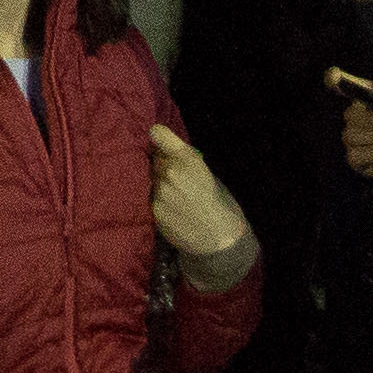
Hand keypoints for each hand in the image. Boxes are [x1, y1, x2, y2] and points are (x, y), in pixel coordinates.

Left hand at [143, 126, 252, 272]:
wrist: (220, 238)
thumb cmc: (219, 203)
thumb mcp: (206, 173)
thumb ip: (185, 161)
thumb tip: (166, 152)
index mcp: (187, 158)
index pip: (158, 134)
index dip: (159, 139)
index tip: (161, 144)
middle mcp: (170, 171)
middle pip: (155, 159)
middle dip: (162, 165)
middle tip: (175, 178)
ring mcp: (160, 191)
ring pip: (153, 179)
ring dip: (160, 184)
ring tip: (178, 198)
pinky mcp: (154, 209)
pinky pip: (152, 198)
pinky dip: (160, 201)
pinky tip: (174, 211)